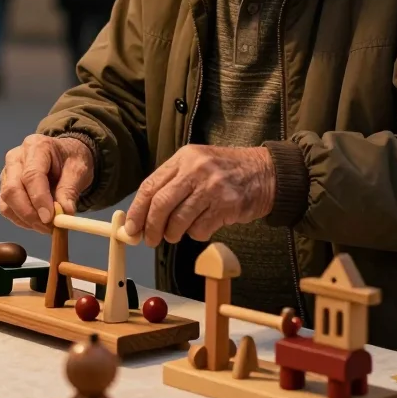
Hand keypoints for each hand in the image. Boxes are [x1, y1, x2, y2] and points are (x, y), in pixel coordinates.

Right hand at [0, 134, 93, 233]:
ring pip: (6, 201)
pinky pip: (6, 208)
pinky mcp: (4, 186)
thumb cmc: (70, 160)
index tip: (50, 218)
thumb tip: (64, 213)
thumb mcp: (78, 170)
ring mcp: (7, 172)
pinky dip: (21, 220)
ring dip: (25, 219)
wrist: (64, 157)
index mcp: (36, 146)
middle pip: (12, 189)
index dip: (39, 199)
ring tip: (47, 226)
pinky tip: (37, 222)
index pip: (31, 175)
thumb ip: (70, 190)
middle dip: (29, 213)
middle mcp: (16, 157)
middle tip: (49, 228)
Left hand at [124, 145, 275, 246]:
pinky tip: (203, 226)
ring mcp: (212, 187)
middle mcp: (196, 169)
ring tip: (176, 234)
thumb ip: (171, 184)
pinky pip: (200, 229)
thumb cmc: (226, 171)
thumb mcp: (197, 164)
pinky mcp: (226, 205)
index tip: (131, 228)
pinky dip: (196, 234)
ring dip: (173, 234)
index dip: (137, 210)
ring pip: (178, 221)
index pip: (150, 186)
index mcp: (184, 157)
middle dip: (151, 227)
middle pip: (161, 204)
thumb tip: (143, 216)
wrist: (265, 172)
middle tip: (149, 239)